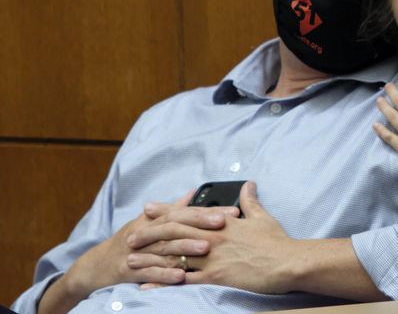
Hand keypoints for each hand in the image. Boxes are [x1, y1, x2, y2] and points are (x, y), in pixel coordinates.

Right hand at [61, 192, 228, 298]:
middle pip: (175, 225)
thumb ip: (173, 208)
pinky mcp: (128, 272)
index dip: (206, 211)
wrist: (95, 266)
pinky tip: (181, 277)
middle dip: (199, 223)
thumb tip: (194, 192)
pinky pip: (148, 273)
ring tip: (206, 247)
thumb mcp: (148, 223)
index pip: (183, 212)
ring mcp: (136, 252)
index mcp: (153, 220)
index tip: (231, 211)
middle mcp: (145, 233)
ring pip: (164, 248)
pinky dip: (164, 275)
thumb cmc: (129, 242)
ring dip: (184, 247)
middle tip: (223, 223)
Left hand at [129, 182, 298, 293]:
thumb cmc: (278, 241)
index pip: (187, 213)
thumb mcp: (263, 217)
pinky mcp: (215, 277)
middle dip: (149, 233)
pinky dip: (163, 282)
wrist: (288, 262)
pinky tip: (148, 286)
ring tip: (131, 261)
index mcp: (222, 222)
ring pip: (173, 255)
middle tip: (130, 236)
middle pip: (173, 232)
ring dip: (150, 258)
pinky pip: (183, 280)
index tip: (149, 208)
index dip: (166, 210)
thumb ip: (251, 201)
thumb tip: (249, 184)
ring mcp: (212, 257)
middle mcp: (212, 237)